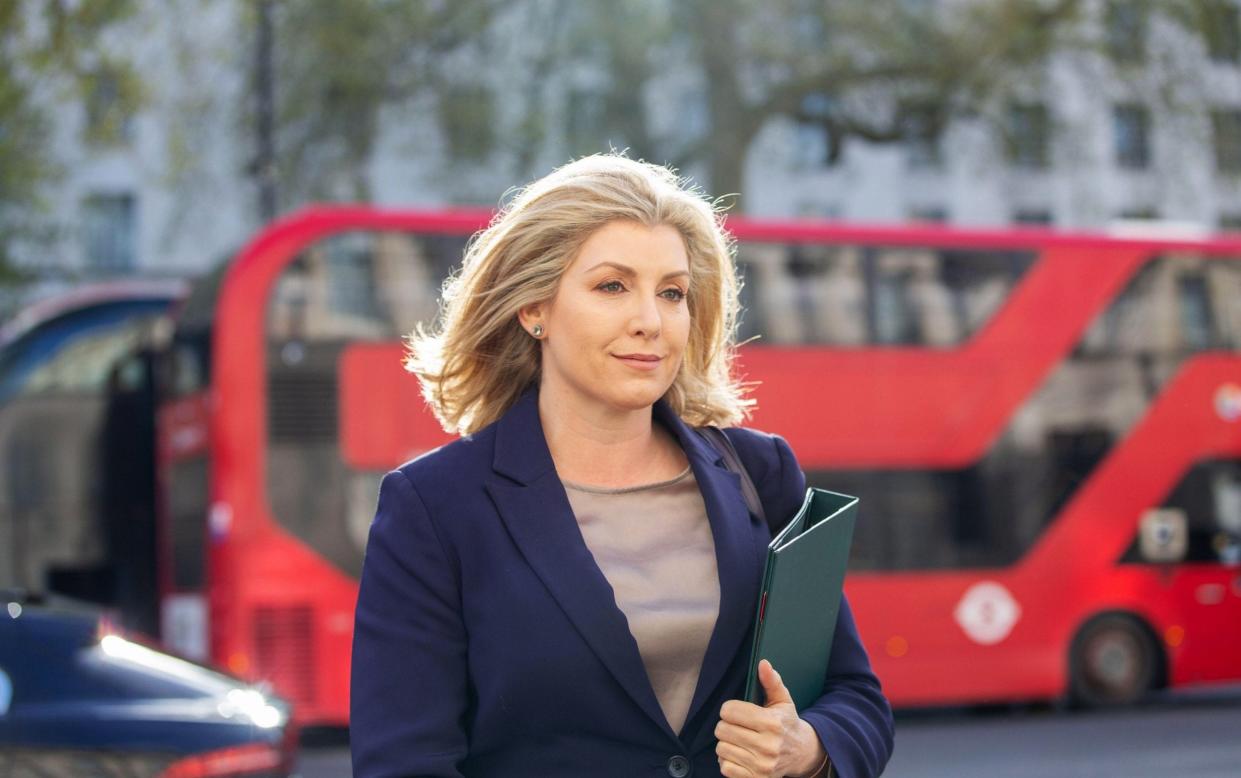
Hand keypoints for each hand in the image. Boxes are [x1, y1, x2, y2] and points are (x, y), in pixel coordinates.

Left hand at [714, 659, 825, 776]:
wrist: (802, 754)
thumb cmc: (787, 724)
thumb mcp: (783, 701)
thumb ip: (771, 681)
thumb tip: (763, 663)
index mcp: (772, 723)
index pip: (729, 711)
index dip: (729, 709)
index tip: (736, 711)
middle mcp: (767, 746)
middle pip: (722, 730)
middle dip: (726, 725)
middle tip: (737, 726)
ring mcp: (761, 765)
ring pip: (721, 748)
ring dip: (726, 743)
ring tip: (738, 740)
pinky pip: (725, 767)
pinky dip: (728, 760)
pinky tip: (739, 755)